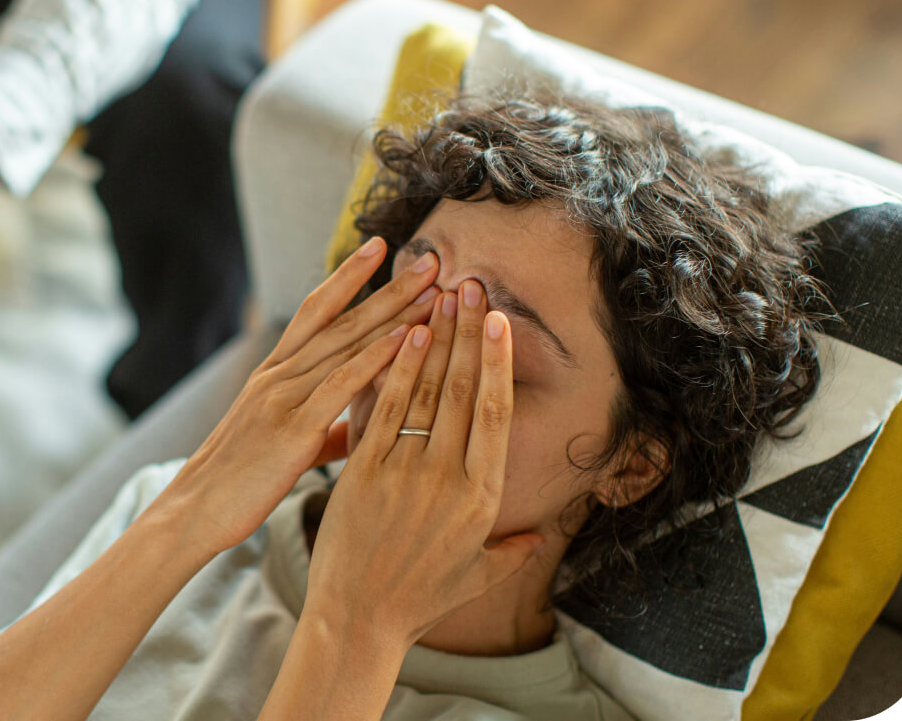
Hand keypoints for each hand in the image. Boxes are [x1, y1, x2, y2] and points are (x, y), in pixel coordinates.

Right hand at [153, 237, 442, 555]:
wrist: (195, 511)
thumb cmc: (239, 482)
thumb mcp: (284, 443)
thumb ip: (323, 430)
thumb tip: (355, 431)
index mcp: (274, 374)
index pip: (315, 310)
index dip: (348, 276)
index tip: (381, 247)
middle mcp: (278, 375)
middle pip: (340, 318)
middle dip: (387, 286)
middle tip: (431, 258)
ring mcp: (283, 397)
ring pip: (346, 344)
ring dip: (393, 314)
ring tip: (433, 290)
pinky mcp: (292, 428)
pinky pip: (340, 385)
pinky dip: (375, 359)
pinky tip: (405, 339)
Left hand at [303, 281, 542, 651]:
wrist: (357, 618)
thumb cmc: (419, 598)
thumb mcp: (477, 575)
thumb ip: (513, 549)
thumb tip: (543, 532)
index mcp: (482, 499)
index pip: (496, 415)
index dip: (498, 363)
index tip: (500, 321)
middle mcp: (447, 479)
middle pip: (463, 392)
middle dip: (467, 334)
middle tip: (472, 284)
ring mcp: (403, 472)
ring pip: (424, 392)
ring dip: (433, 338)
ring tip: (439, 294)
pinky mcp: (363, 471)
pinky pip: (382, 410)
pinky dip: (393, 370)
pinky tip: (401, 334)